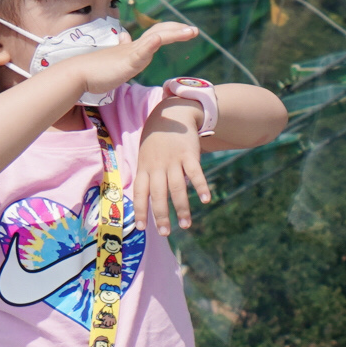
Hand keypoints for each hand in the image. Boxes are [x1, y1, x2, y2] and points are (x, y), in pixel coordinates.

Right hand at [45, 19, 200, 96]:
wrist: (78, 74)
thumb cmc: (95, 70)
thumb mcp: (115, 60)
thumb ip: (122, 51)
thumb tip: (125, 36)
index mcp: (133, 48)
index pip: (156, 34)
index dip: (171, 31)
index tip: (186, 31)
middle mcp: (134, 46)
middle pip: (160, 31)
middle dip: (178, 30)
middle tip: (194, 31)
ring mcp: (131, 53)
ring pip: (156, 38)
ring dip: (175, 33)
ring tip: (190, 32)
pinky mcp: (126, 61)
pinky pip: (141, 52)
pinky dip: (151, 45)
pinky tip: (158, 40)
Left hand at [133, 118, 214, 237]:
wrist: (171, 113)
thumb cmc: (156, 139)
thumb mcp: (145, 155)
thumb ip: (149, 176)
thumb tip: (153, 200)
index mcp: (144, 167)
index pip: (140, 193)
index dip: (140, 210)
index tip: (141, 228)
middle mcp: (157, 166)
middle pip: (158, 194)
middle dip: (161, 215)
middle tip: (165, 233)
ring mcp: (173, 160)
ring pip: (176, 188)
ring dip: (181, 208)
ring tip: (186, 225)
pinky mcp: (189, 154)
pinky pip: (195, 173)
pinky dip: (201, 186)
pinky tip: (206, 200)